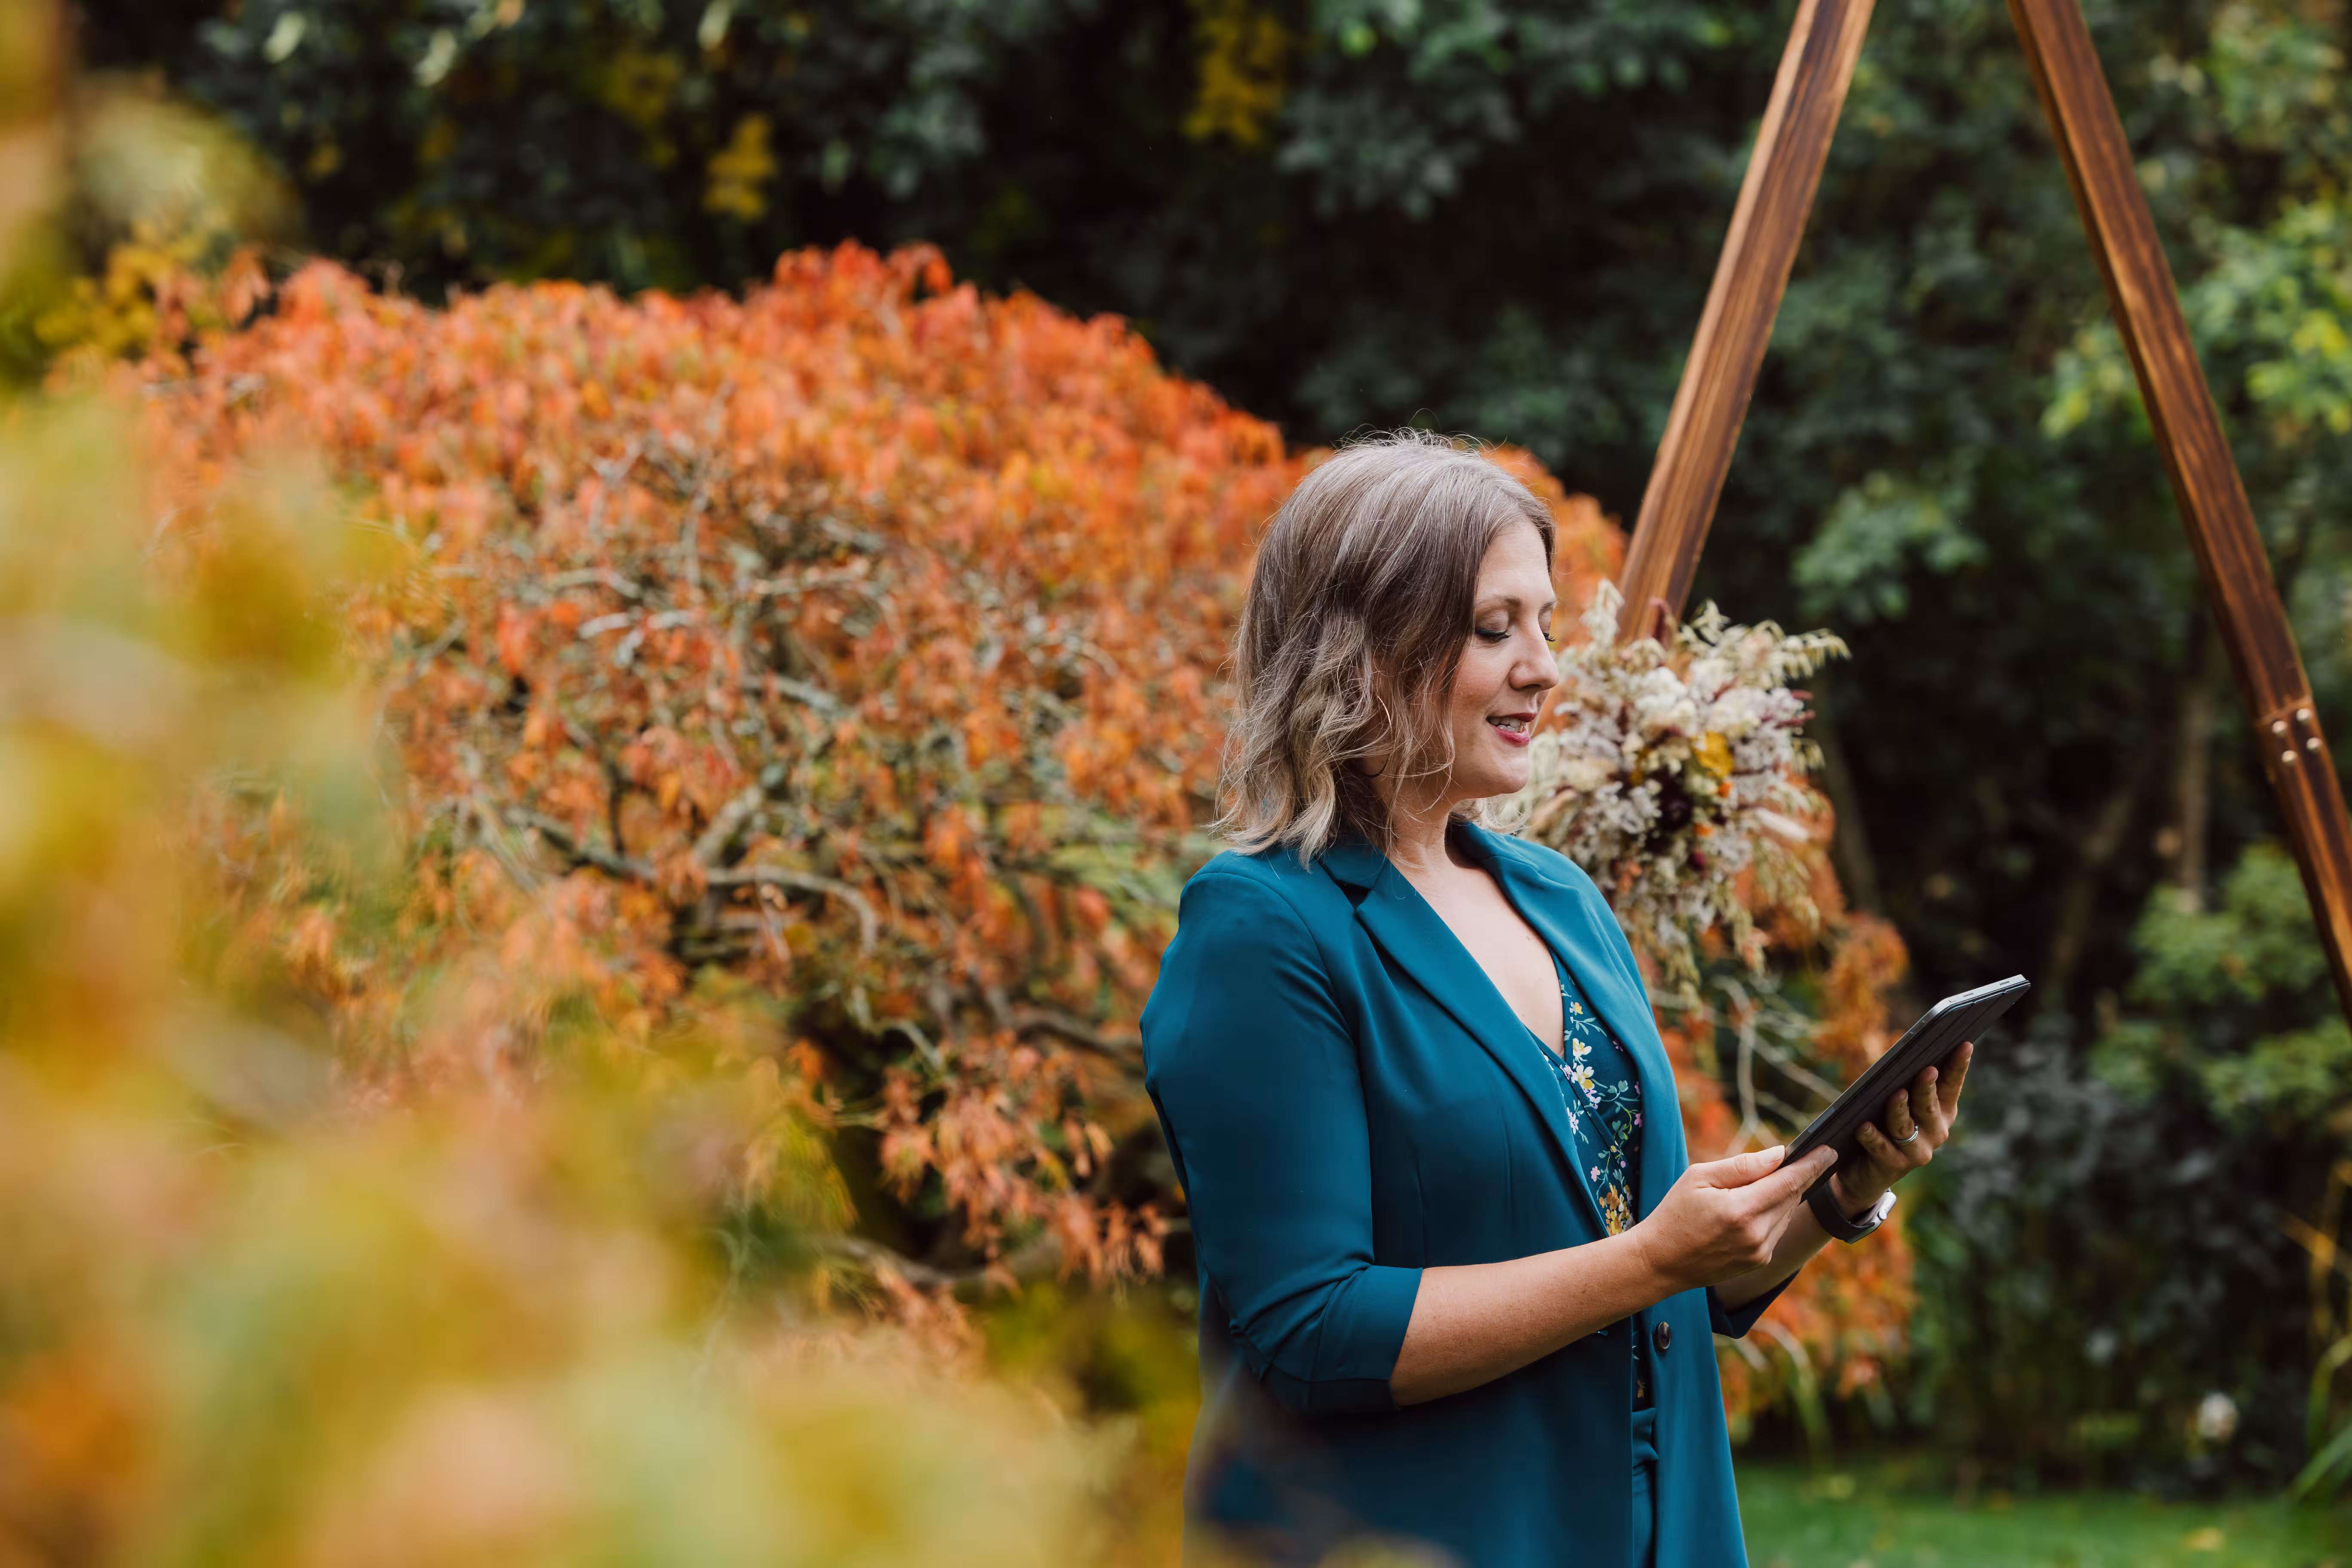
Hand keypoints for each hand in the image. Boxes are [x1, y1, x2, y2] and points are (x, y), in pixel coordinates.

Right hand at [1633, 1142, 1839, 1292]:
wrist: (1660, 1261)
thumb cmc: (1674, 1213)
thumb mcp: (1699, 1177)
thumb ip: (1742, 1166)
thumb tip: (1779, 1155)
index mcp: (1740, 1211)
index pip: (1788, 1183)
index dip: (1811, 1165)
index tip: (1828, 1151)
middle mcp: (1756, 1235)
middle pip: (1792, 1197)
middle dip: (1799, 1176)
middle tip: (1806, 1158)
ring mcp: (1760, 1252)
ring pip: (1786, 1213)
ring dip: (1785, 1194)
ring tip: (1767, 1182)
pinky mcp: (1759, 1261)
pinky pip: (1777, 1229)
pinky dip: (1774, 1212)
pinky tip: (1756, 1205)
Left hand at [1832, 1039, 1973, 1213]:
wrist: (1866, 1171)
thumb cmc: (1884, 1125)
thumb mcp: (1898, 1103)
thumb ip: (1905, 1084)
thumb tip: (1904, 1054)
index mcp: (1941, 1112)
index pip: (1951, 1086)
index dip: (1958, 1066)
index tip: (1964, 1044)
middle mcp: (1935, 1132)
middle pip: (1929, 1106)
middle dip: (1927, 1088)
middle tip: (1927, 1069)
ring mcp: (1917, 1151)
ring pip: (1906, 1127)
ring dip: (1900, 1110)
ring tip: (1896, 1094)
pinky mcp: (1893, 1165)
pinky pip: (1881, 1148)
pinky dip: (1872, 1136)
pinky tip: (1863, 1126)